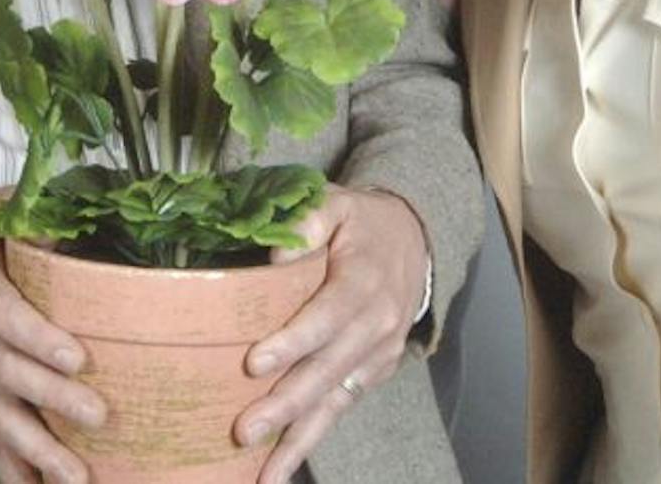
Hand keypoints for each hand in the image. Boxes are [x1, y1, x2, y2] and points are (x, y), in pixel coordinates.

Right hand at [0, 190, 105, 483]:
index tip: (76, 357)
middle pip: (9, 373)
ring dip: (39, 450)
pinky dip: (11, 470)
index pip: (3, 316)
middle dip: (54, 399)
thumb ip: (26, 215)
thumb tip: (75, 228)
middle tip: (99, 414)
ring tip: (79, 475)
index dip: (38, 339)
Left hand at [234, 187, 430, 483]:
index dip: (292, 341)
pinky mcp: (374, 373)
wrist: (416, 240)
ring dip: (298, 439)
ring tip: (265, 475)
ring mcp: (378, 355)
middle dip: (286, 405)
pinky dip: (312, 438)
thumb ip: (306, 222)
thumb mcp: (335, 203)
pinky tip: (282, 465)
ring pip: (335, 402)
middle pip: (328, 371)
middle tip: (244, 431)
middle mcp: (376, 325)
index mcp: (364, 281)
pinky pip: (341, 408)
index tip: (254, 363)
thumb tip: (273, 255)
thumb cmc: (361, 222)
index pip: (327, 316)